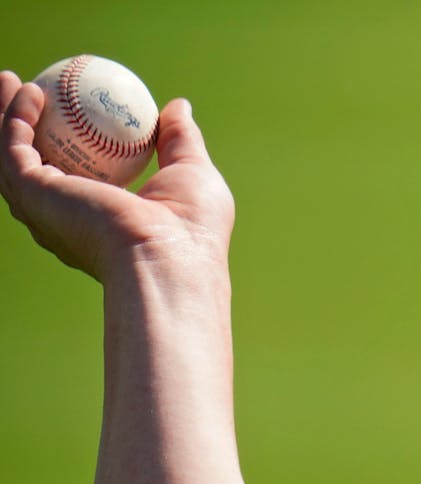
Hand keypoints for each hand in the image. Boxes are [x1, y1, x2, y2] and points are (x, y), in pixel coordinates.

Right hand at [0, 70, 234, 284]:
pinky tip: (32, 93)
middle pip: (34, 167)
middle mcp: (67, 220)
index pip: (77, 177)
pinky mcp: (34, 197)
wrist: (171, 258)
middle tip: (29, 88)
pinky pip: (14, 149)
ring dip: (5, 116)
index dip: (69, 143)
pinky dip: (16, 119)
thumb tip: (178, 107)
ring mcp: (46, 211)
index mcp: (102, 219)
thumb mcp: (193, 173)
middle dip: (22, 129)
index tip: (72, 106)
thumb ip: (180, 140)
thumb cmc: (193, 228)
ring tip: (10, 80)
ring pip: (10, 156)